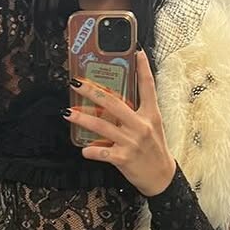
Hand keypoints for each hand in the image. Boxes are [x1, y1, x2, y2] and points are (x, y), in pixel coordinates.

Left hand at [68, 50, 176, 196]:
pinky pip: (102, 152)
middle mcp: (141, 125)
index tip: (137, 52)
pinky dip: (91, 151)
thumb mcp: (152, 127)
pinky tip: (84, 149)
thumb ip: (137, 113)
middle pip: (113, 102)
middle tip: (77, 83)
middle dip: (92, 91)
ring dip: (81, 118)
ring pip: (102, 125)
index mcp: (150, 114)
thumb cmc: (154, 150)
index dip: (142, 68)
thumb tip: (116, 101)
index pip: (148, 86)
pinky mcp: (123, 158)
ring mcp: (131, 141)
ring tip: (68, 113)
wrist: (162, 177)